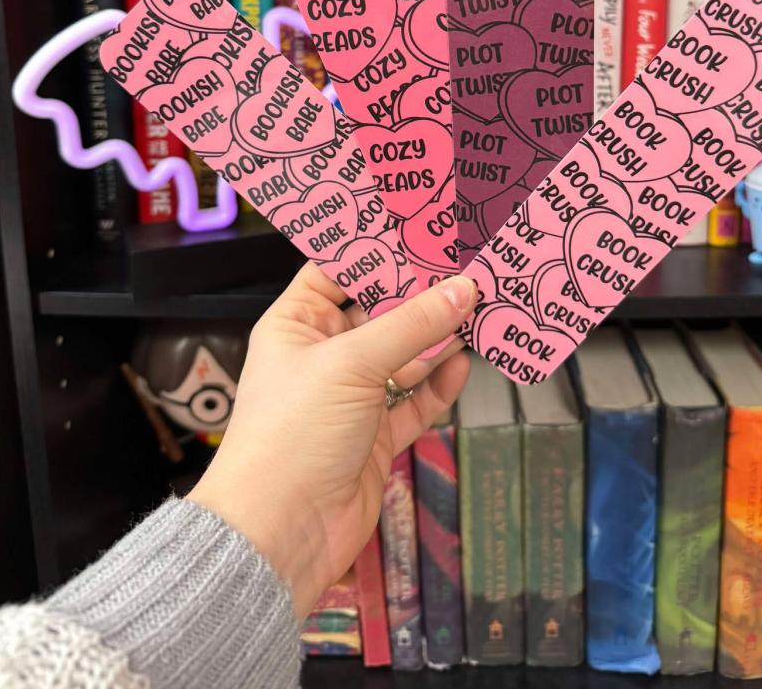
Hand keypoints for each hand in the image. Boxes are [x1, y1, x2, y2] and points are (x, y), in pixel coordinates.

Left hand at [188, 262, 474, 619]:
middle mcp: (324, 354)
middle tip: (466, 264)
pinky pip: (416, 399)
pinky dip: (440, 383)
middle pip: (380, 310)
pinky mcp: (376, 434)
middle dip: (422, 292)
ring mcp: (352, 396)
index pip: (339, 268)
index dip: (379, 248)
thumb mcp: (352, 364)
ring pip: (404, 354)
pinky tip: (464, 361)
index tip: (424, 228)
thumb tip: (462, 288)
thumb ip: (411, 325)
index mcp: (298, 323)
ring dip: (439, 336)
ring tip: (479, 306)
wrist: (281, 533)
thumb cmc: (290, 437)